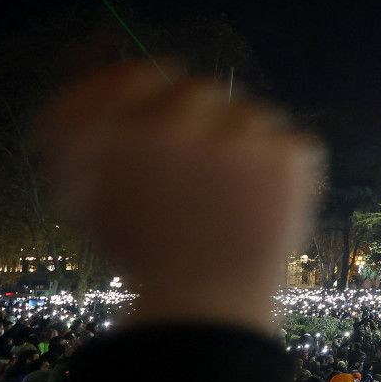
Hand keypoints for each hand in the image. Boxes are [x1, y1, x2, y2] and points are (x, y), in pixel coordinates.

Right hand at [38, 62, 323, 334]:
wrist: (205, 306)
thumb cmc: (144, 260)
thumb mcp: (89, 199)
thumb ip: (85, 140)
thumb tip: (91, 92)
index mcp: (128, 125)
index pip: (148, 75)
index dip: (161, 91)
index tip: (174, 114)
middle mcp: (183, 120)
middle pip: (203, 92)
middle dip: (207, 123)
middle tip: (210, 170)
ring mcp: (243, 135)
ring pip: (253, 117)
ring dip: (249, 145)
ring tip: (238, 202)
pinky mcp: (289, 156)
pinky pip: (295, 146)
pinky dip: (288, 171)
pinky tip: (268, 208)